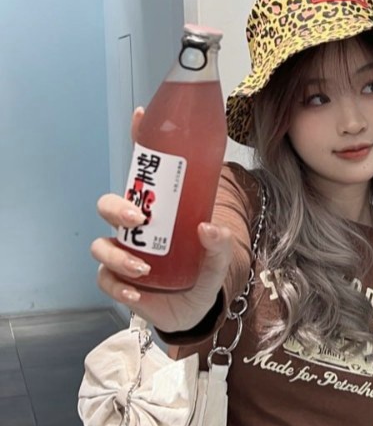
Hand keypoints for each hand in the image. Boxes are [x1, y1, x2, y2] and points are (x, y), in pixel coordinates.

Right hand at [90, 108, 233, 332]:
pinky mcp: (118, 280)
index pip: (144, 170)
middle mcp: (135, 227)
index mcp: (159, 209)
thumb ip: (218, 244)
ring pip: (101, 243)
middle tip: (139, 218)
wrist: (196, 310)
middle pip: (109, 204)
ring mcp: (123, 252)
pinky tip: (135, 293)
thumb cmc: (203, 271)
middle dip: (116, 208)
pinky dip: (118, 285)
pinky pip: (105, 279)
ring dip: (117, 255)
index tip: (141, 116)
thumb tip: (207, 228)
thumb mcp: (217, 257)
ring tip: (143, 268)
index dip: (139, 139)